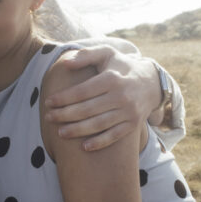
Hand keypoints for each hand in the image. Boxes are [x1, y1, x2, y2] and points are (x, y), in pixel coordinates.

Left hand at [43, 45, 160, 150]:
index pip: (83, 91)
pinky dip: (100, 142)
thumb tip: (65, 62)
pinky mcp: (133, 124)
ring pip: (98, 124)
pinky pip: (115, 136)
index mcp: (112, 78)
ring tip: (60, 133)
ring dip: (77, 130)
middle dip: (65, 115)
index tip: (48, 102)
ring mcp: (128, 112)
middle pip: (87, 109)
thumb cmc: (121, 67)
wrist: (151, 82)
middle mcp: (121, 96)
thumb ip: (86, 55)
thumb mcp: (106, 54)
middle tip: (49, 117)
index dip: (64, 98)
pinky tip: (84, 147)